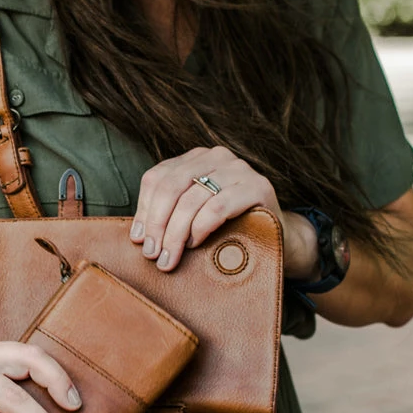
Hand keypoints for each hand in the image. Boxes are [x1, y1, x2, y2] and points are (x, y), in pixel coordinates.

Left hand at [129, 145, 318, 276]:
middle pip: (170, 186)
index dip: (143, 210)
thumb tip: (137, 236)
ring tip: (170, 257)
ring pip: (192, 199)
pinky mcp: (257, 187)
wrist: (275, 235)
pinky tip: (195, 243)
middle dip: (157, 224)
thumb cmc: (226, 227)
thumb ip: (167, 216)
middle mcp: (216, 156)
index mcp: (194, 158)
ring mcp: (238, 168)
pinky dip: (201, 228)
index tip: (138, 241)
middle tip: (153, 255)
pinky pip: (218, 207)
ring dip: (175, 233)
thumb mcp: (192, 216)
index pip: (156, 178)